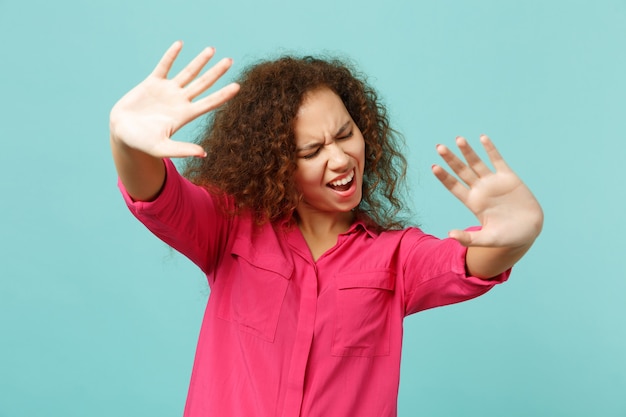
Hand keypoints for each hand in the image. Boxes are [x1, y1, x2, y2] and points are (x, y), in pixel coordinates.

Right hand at [109, 41, 239, 157]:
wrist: (122, 133)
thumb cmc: (142, 144)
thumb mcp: (162, 148)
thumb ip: (182, 150)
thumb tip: (204, 153)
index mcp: (185, 115)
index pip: (209, 103)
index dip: (223, 95)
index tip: (238, 86)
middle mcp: (179, 101)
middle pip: (203, 84)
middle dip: (216, 72)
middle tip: (230, 61)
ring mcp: (167, 90)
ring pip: (187, 73)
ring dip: (199, 61)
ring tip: (212, 49)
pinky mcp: (152, 83)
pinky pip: (164, 65)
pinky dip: (171, 55)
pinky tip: (180, 44)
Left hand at [432, 135, 543, 247]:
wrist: (529, 231)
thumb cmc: (507, 237)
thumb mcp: (487, 239)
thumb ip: (469, 238)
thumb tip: (450, 235)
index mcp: (473, 203)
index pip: (454, 187)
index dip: (444, 177)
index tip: (434, 167)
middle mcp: (480, 190)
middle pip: (462, 172)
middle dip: (451, 159)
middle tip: (439, 147)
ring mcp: (493, 182)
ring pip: (477, 163)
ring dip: (468, 151)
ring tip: (458, 139)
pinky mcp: (509, 177)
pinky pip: (497, 160)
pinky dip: (490, 149)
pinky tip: (482, 137)